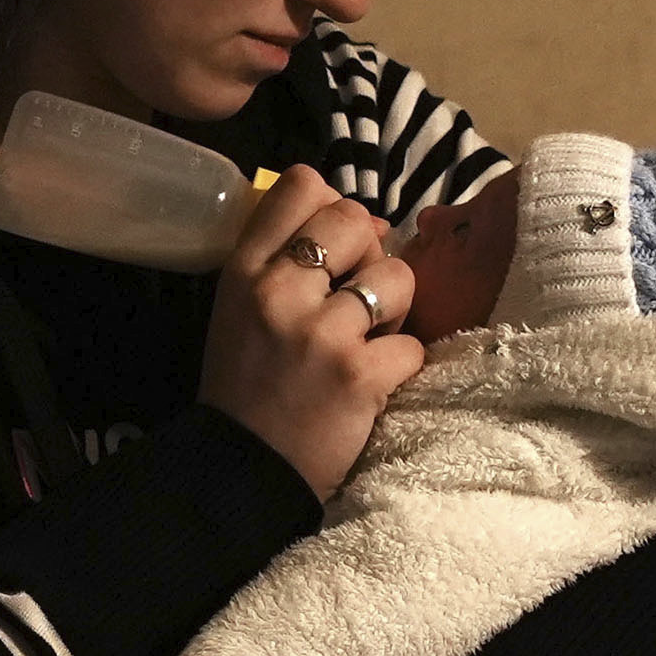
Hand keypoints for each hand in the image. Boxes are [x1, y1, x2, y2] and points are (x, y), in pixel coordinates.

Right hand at [199, 163, 422, 499]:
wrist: (243, 471)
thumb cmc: (249, 387)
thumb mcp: (244, 309)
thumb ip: (293, 260)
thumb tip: (377, 224)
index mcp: (245, 270)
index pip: (300, 184)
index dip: (332, 206)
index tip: (333, 247)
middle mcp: (278, 291)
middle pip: (355, 218)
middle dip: (370, 254)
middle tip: (355, 299)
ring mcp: (320, 333)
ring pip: (396, 276)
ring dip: (393, 311)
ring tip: (365, 342)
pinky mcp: (359, 375)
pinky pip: (412, 343)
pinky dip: (400, 366)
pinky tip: (371, 385)